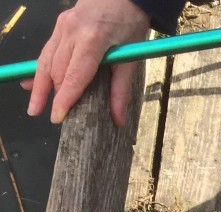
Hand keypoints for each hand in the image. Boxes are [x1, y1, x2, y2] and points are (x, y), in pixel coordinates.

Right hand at [22, 0, 150, 125]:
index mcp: (92, 40)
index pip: (74, 76)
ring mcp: (63, 27)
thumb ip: (121, 90)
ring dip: (39, 85)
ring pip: (47, 60)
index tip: (57, 117)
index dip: (64, 99)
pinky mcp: (60, 25)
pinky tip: (30, 83)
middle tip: (51, 118)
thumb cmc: (129, 24)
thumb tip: (118, 120)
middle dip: (52, 95)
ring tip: (34, 107)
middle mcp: (71, 32)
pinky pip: (48, 51)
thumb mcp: (131, 59)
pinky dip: (41, 69)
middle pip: (57, 70)